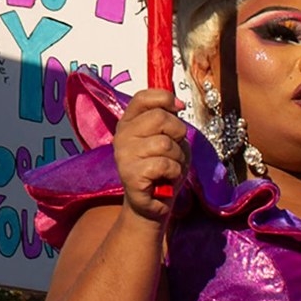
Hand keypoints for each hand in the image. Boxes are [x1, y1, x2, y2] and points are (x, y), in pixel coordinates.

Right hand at [110, 88, 188, 222]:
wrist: (153, 203)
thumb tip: (177, 103)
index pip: (143, 97)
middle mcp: (121, 136)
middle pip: (160, 118)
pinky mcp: (130, 175)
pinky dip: (174, 172)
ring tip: (169, 167)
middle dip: (178, 133)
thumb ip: (168, 118)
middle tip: (174, 149)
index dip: (165, 98)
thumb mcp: (168, 137)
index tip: (179, 108)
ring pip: (165, 143)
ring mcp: (123, 155)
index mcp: (128, 122)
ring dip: (177, 157)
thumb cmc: (162, 168)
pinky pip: (164, 164)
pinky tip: (166, 178)